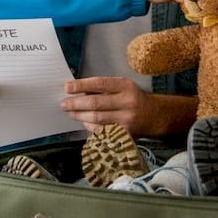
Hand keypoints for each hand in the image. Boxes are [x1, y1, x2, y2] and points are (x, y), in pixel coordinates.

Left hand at [62, 76, 197, 137]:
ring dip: (79, 116)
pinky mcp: (124, 134)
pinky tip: (83, 121)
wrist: (154, 116)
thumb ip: (103, 88)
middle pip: (95, 104)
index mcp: (125, 86)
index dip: (81, 86)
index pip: (99, 84)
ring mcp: (126, 120)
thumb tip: (77, 90)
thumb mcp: (122, 86)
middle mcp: (127, 102)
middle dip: (75, 104)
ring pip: (96, 119)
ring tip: (70, 112)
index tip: (67, 87)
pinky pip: (101, 130)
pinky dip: (89, 126)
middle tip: (63, 104)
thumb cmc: (133, 98)